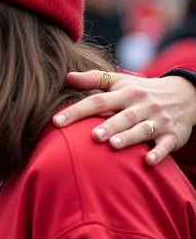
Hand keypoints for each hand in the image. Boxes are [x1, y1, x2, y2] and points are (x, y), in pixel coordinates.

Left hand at [55, 70, 195, 165]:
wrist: (186, 94)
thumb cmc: (141, 91)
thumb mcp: (121, 81)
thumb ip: (94, 79)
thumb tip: (67, 77)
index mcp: (126, 93)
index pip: (98, 101)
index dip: (77, 111)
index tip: (56, 121)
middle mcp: (143, 106)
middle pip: (123, 116)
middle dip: (109, 126)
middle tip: (93, 136)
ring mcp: (158, 121)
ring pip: (143, 129)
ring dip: (129, 137)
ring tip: (113, 145)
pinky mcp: (172, 135)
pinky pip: (165, 144)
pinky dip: (159, 153)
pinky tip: (148, 161)